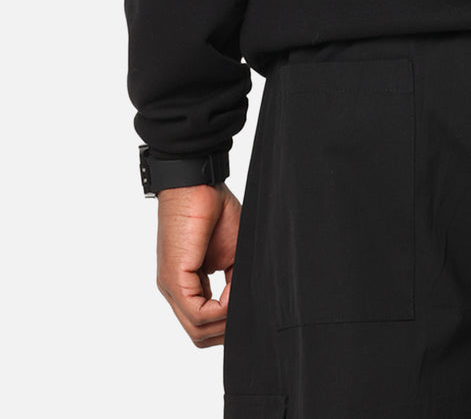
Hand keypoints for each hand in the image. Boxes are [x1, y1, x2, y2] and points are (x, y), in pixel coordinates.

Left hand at [155, 182, 241, 345]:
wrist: (197, 183)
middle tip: (248, 310)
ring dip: (227, 320)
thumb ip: (234, 282)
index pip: (204, 324)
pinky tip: (234, 290)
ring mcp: (172, 287)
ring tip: (243, 296)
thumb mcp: (232, 254)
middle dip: (228, 329)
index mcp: (187, 285)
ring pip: (197, 330)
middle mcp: (175, 291)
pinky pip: (198, 313)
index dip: (229, 323)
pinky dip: (222, 309)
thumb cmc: (213, 210)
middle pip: (199, 335)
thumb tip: (244, 306)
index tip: (248, 306)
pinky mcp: (175, 278)